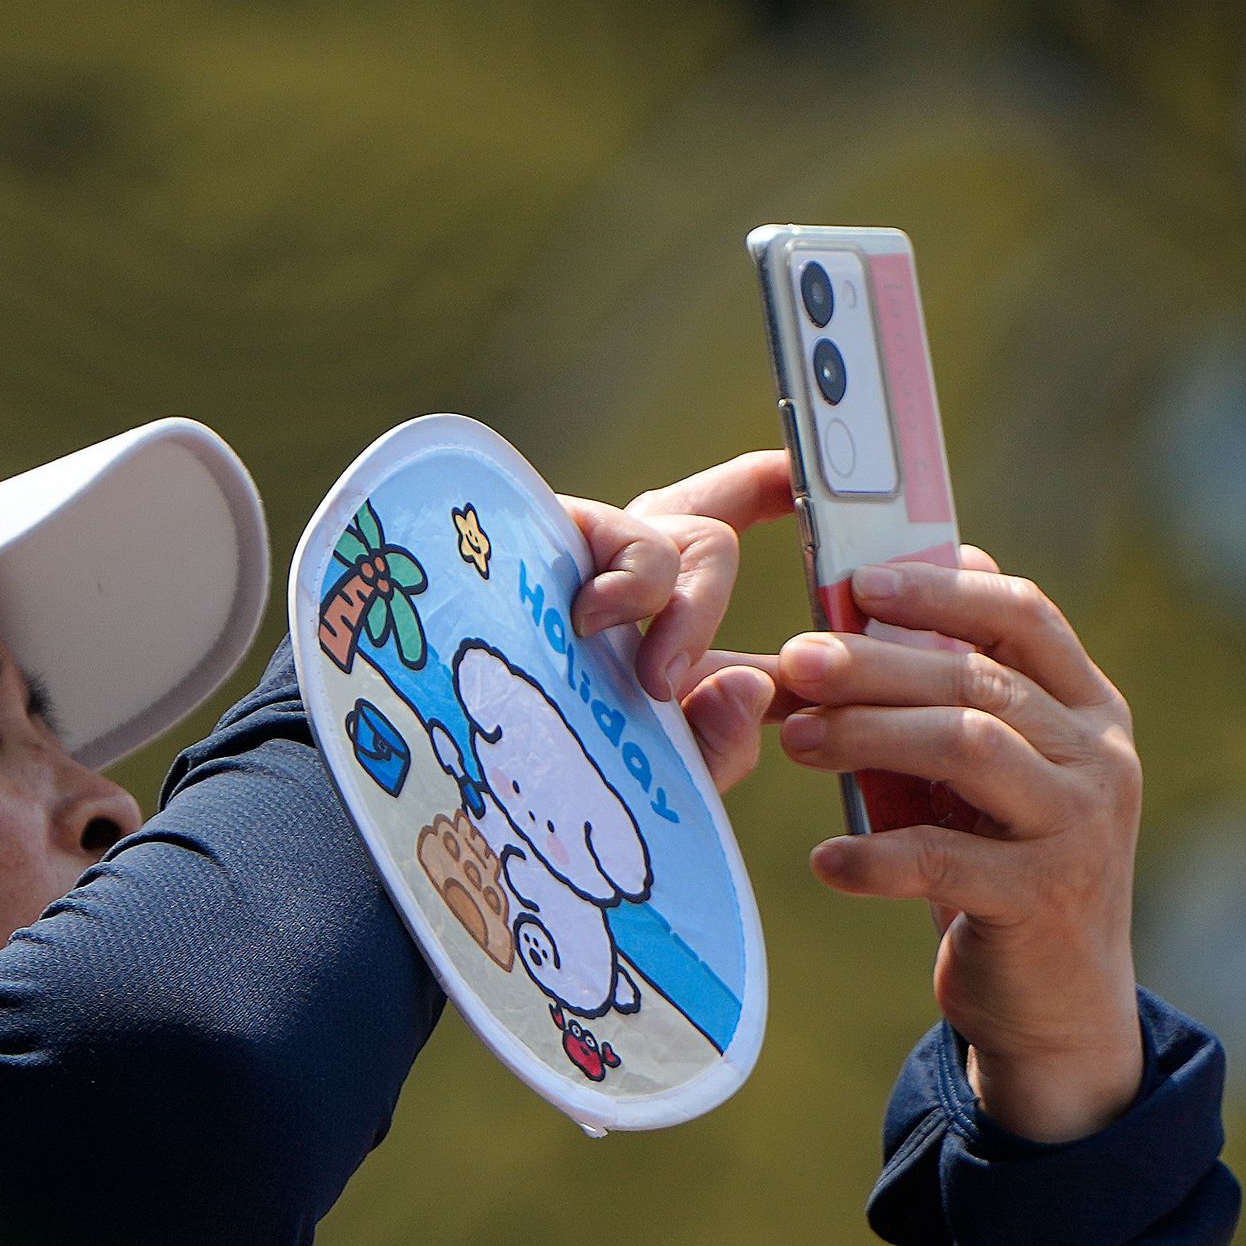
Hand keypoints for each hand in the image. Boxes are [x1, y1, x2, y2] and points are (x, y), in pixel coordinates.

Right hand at [563, 453, 793, 793]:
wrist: (433, 752)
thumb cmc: (549, 770)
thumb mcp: (652, 772)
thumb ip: (715, 747)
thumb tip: (755, 686)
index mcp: (654, 612)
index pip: (726, 536)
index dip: (776, 491)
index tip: (812, 473)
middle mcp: (626, 568)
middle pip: (714, 538)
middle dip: (725, 607)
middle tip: (697, 683)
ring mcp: (594, 547)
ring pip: (696, 542)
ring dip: (688, 614)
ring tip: (650, 678)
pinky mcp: (562, 530)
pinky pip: (642, 537)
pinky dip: (635, 589)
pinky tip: (596, 625)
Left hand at [769, 551, 1145, 1143]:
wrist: (1059, 1010)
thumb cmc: (1001, 870)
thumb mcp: (988, 780)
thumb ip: (948, 705)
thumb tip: (851, 620)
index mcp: (1088, 711)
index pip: (1025, 616)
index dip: (943, 590)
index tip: (862, 582)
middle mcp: (1098, 758)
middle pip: (978, 680)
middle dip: (876, 664)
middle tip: (796, 663)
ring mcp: (1078, 828)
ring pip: (968, 746)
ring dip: (870, 736)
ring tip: (798, 742)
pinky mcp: (1041, 899)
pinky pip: (942, 859)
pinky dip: (875, 857)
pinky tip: (825, 862)